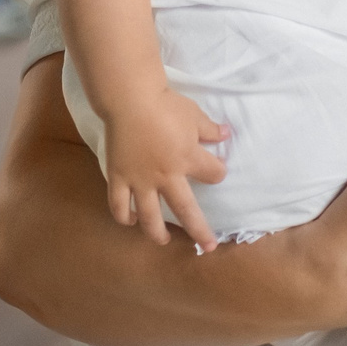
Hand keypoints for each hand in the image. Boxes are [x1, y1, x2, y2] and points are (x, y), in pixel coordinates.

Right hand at [100, 89, 229, 251]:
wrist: (130, 99)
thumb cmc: (165, 105)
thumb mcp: (194, 115)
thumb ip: (210, 129)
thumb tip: (227, 135)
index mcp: (188, 159)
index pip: (213, 174)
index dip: (218, 173)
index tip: (218, 171)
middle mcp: (166, 176)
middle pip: (186, 210)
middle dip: (199, 230)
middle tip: (208, 246)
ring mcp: (141, 180)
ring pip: (149, 216)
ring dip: (157, 232)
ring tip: (162, 240)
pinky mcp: (119, 178)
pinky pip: (120, 204)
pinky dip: (125, 216)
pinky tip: (131, 219)